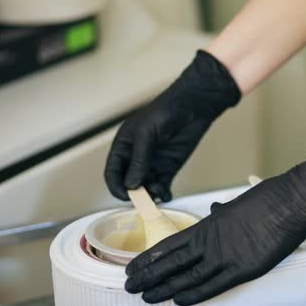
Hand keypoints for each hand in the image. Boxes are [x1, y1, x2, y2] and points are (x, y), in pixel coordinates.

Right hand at [104, 50, 240, 200]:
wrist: (193, 106)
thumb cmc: (165, 111)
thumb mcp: (146, 134)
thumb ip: (139, 160)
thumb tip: (131, 184)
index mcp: (124, 146)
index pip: (112, 172)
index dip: (116, 186)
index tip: (126, 196)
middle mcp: (136, 157)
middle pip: (128, 183)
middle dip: (135, 193)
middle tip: (145, 198)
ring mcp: (152, 163)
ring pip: (146, 187)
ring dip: (150, 194)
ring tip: (159, 192)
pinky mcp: (169, 168)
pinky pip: (162, 185)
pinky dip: (163, 193)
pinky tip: (166, 194)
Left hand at [124, 144, 305, 305]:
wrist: (290, 200)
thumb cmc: (267, 198)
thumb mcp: (237, 202)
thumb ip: (222, 213)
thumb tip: (214, 211)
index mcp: (208, 225)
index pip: (169, 245)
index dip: (149, 258)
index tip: (133, 266)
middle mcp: (210, 242)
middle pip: (171, 263)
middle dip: (149, 276)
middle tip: (130, 286)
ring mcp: (225, 257)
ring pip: (186, 277)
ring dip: (163, 287)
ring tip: (145, 296)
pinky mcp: (243, 269)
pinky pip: (213, 286)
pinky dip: (195, 294)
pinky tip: (178, 300)